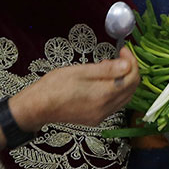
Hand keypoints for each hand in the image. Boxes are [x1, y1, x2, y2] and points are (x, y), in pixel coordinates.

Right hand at [11, 47, 140, 129]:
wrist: (38, 107)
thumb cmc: (54, 86)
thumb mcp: (80, 71)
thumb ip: (106, 69)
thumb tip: (127, 65)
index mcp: (102, 95)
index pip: (131, 79)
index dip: (131, 62)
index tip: (123, 50)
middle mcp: (104, 109)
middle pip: (131, 89)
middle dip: (130, 71)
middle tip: (120, 56)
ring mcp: (100, 116)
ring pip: (124, 98)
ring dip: (124, 81)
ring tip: (110, 67)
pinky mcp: (95, 119)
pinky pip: (114, 105)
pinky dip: (115, 91)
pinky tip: (104, 82)